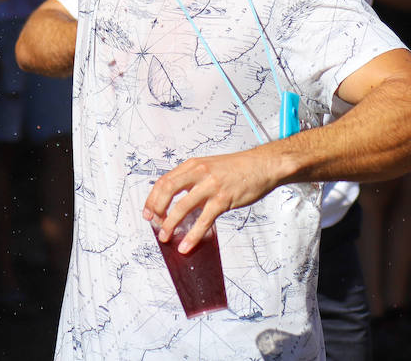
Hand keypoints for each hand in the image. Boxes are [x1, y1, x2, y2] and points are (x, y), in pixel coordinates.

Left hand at [143, 149, 283, 253]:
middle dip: (156, 209)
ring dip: (170, 224)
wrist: (262, 165)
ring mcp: (211, 186)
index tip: (147, 212)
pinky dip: (193, 235)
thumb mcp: (209, 167)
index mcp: (193, 165)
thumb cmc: (237, 168)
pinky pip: (203, 220)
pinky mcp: (223, 200)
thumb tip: (178, 201)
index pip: (164, 180)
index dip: (152, 198)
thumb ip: (193, 181)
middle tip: (153, 224)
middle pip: (167, 190)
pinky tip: (187, 245)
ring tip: (165, 237)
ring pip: (182, 207)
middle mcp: (199, 172)